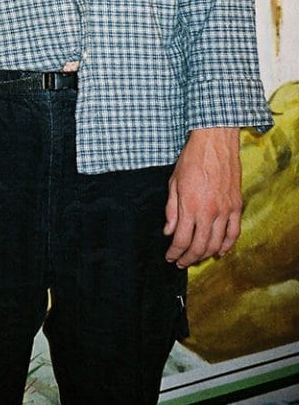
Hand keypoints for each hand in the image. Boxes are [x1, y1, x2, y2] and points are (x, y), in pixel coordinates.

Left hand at [164, 127, 241, 267]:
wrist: (214, 142)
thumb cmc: (191, 159)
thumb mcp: (174, 182)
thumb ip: (171, 209)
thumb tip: (168, 231)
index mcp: (189, 206)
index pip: (181, 240)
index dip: (175, 252)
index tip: (170, 257)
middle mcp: (208, 211)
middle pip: (199, 246)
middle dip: (188, 258)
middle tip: (181, 262)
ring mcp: (225, 210)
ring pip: (217, 243)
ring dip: (205, 255)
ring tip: (196, 258)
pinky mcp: (236, 206)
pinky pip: (234, 233)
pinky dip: (227, 246)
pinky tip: (219, 251)